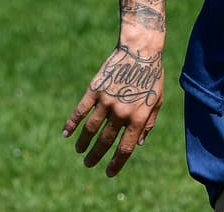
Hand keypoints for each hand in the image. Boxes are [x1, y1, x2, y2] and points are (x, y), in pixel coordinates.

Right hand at [63, 44, 163, 175]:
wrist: (140, 50)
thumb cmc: (152, 76)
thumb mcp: (157, 101)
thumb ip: (148, 123)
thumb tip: (138, 144)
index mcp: (138, 118)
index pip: (125, 148)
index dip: (117, 163)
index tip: (109, 173)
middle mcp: (121, 112)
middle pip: (105, 141)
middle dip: (96, 156)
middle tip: (89, 164)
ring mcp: (106, 101)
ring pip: (91, 129)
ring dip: (83, 143)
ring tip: (80, 151)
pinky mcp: (95, 90)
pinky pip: (80, 111)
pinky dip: (72, 123)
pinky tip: (66, 134)